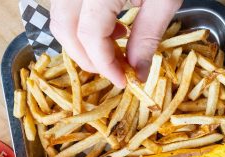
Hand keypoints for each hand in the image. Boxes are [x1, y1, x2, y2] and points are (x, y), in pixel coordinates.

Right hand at [51, 0, 181, 87]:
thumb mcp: (164, 1)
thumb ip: (147, 38)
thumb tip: (137, 73)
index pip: (90, 37)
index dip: (105, 65)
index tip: (125, 81)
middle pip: (64, 28)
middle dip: (88, 57)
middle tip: (117, 71)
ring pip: (60, 16)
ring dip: (84, 41)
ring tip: (119, 46)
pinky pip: (67, 3)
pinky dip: (83, 22)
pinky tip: (114, 26)